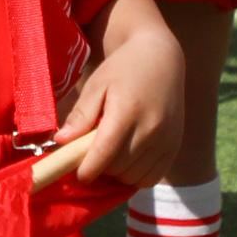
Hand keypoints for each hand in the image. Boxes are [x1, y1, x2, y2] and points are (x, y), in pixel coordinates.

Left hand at [50, 3, 183, 187]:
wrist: (161, 59)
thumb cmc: (122, 70)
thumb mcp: (96, 86)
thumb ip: (81, 115)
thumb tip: (61, 142)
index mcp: (127, 111)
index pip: (105, 153)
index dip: (88, 170)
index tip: (79, 174)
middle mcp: (151, 129)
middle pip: (118, 168)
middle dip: (101, 168)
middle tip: (91, 156)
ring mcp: (166, 140)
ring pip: (134, 177)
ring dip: (118, 174)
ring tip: (110, 156)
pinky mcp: (175, 146)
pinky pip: (152, 177)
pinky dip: (136, 177)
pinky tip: (127, 162)